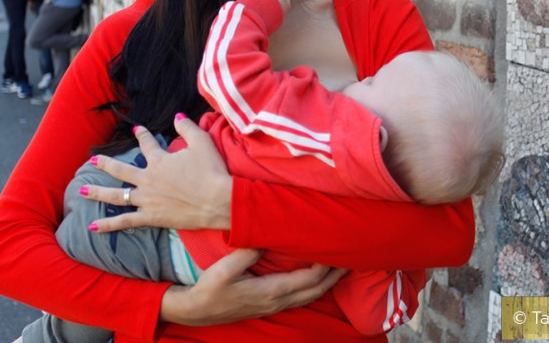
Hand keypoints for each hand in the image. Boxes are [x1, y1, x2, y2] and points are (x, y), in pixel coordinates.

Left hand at [82, 115, 231, 231]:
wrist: (218, 201)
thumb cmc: (212, 171)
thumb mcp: (202, 143)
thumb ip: (187, 128)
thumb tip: (177, 116)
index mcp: (159, 161)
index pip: (146, 144)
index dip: (142, 135)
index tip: (137, 130)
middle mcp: (148, 179)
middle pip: (121, 170)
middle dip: (106, 164)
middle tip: (93, 160)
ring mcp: (147, 200)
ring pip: (116, 195)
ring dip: (98, 192)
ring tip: (82, 191)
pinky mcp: (151, 217)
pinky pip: (125, 221)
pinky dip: (108, 225)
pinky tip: (92, 227)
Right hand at [161, 248, 346, 324]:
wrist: (196, 311)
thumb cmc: (209, 289)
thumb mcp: (224, 269)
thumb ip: (246, 253)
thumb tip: (264, 237)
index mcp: (271, 291)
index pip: (309, 279)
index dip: (326, 265)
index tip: (336, 248)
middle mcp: (277, 301)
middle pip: (316, 290)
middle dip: (335, 275)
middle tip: (352, 257)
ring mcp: (274, 306)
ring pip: (310, 296)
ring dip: (327, 282)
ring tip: (340, 266)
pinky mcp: (269, 306)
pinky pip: (300, 297)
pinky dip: (314, 287)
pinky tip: (316, 278)